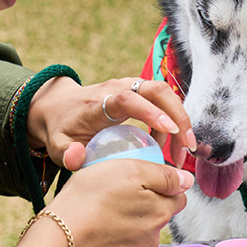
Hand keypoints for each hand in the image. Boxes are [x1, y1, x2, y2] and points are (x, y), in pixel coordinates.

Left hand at [27, 76, 196, 164]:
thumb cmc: (62, 129)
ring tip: (182, 154)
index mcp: (100, 101)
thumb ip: (66, 154)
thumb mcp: (58, 145)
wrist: (61, 108)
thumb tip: (76, 158)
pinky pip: (163, 103)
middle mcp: (119, 88)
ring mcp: (131, 88)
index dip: (150, 112)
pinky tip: (171, 147)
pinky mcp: (139, 95)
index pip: (128, 99)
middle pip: (157, 90)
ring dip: (180, 121)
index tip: (168, 130)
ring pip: (165, 95)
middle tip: (188, 147)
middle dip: (178, 115)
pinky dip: (173, 123)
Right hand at [46, 156, 192, 246]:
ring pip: (138, 230)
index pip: (177, 197)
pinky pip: (119, 244)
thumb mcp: (130, 170)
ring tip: (103, 208)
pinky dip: (111, 235)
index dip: (161, 184)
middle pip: (157, 214)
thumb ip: (164, 175)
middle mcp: (152, 238)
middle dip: (143, 202)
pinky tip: (96, 225)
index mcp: (161, 213)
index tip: (140, 179)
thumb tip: (187, 180)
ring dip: (127, 219)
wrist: (60, 237)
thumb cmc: (90, 199)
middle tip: (116, 190)